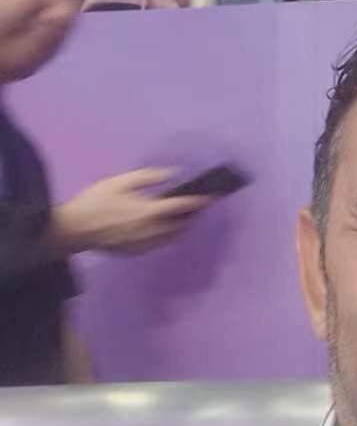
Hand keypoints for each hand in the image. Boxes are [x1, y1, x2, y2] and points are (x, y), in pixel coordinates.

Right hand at [50, 169, 210, 255]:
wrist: (74, 230)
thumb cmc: (95, 201)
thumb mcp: (119, 181)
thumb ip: (148, 177)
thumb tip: (172, 174)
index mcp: (150, 211)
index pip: (183, 206)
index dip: (200, 201)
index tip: (213, 196)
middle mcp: (153, 230)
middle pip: (182, 225)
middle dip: (193, 215)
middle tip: (198, 206)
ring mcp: (145, 244)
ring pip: (173, 237)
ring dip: (182, 227)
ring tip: (185, 217)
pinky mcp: (137, 251)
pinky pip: (160, 244)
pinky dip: (168, 235)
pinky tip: (164, 228)